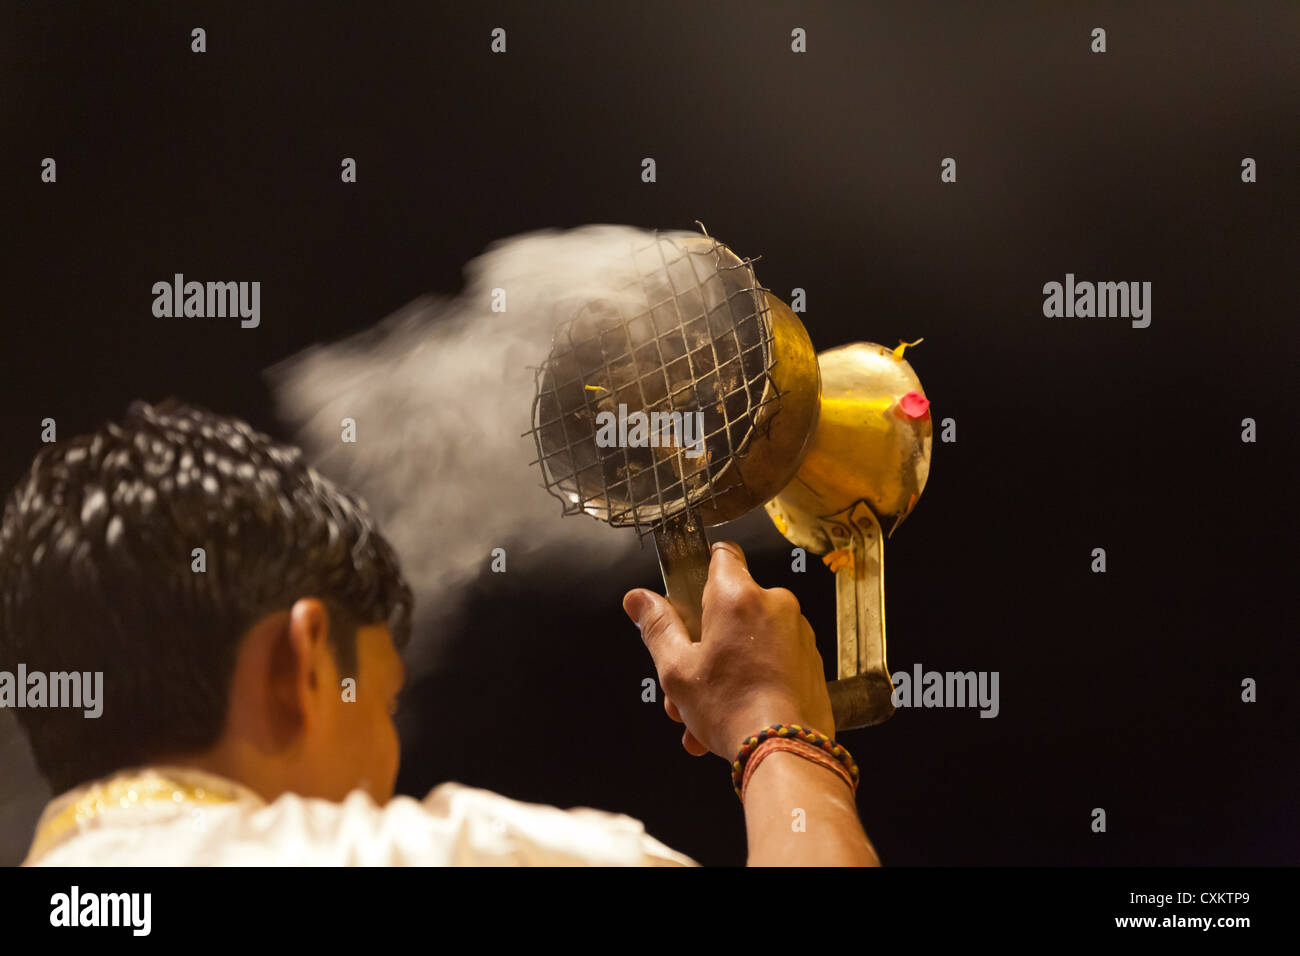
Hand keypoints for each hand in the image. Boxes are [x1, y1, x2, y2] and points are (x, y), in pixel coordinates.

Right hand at [622, 540, 834, 759]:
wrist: (787, 751)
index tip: (689, 595)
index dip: (701, 570)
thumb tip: (638, 599)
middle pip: (730, 608)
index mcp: (738, 596)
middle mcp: (775, 604)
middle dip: (703, 643)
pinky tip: (731, 717)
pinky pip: (772, 659)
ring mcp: (797, 631)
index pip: (722, 554)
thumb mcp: (677, 669)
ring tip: (703, 714)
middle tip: (685, 680)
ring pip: (749, 640)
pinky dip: (752, 680)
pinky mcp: (810, 658)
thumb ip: (657, 626)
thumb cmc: (733, 709)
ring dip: (725, 669)